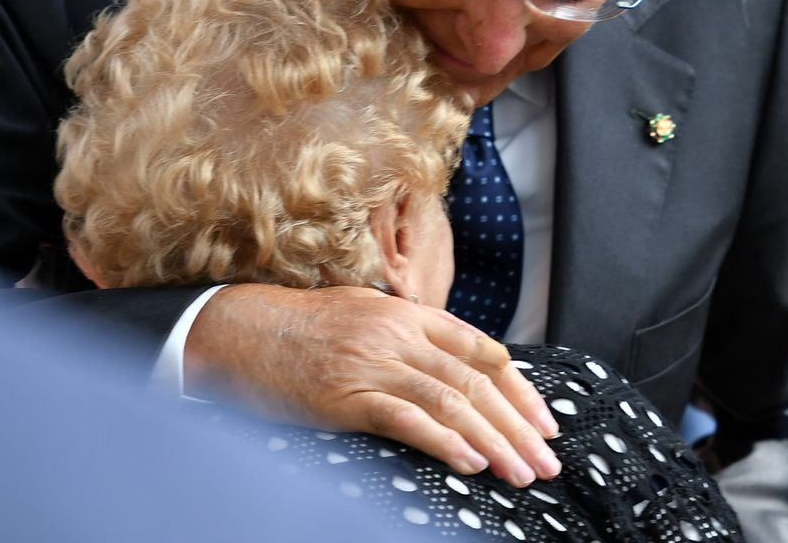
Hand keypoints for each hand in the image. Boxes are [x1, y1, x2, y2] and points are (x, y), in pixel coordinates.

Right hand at [185, 283, 561, 486]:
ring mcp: (374, 362)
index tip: (545, 422)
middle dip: (519, 425)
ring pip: (452, 402)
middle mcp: (400, 333)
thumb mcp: (367, 314)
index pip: (484, 350)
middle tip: (547, 459)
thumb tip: (459, 366)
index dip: (521, 390)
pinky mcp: (347, 395)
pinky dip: (444, 442)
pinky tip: (470, 462)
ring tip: (520, 472)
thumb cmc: (303, 328)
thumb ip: (413, 336)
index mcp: (410, 314)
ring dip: (494, 441)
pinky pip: (407, 420)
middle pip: (476, 381)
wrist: (240, 330)